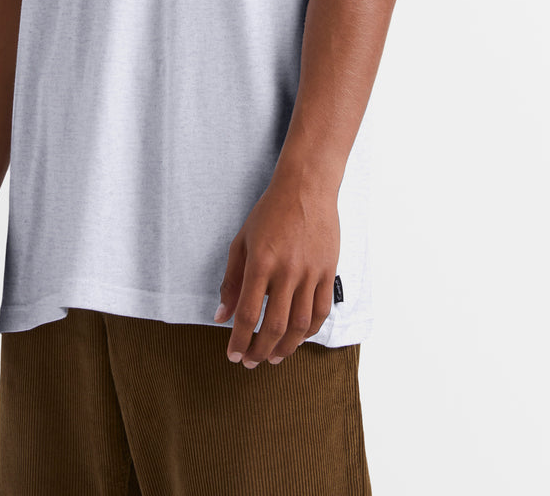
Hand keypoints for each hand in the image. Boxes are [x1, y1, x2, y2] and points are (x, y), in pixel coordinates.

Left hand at [214, 169, 339, 366]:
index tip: (233, 355)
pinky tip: (298, 337)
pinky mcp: (328, 271)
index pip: (249, 313)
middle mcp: (287, 270)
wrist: (306, 189)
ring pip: (301, 324)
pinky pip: (321, 310)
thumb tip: (221, 316)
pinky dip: (310, 330)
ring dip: (287, 347)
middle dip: (261, 350)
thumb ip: (231, 281)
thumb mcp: (241, 242)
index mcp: (260, 262)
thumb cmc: (269, 213)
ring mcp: (311, 272)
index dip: (240, 340)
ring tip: (274, 357)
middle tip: (252, 362)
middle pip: (275, 326)